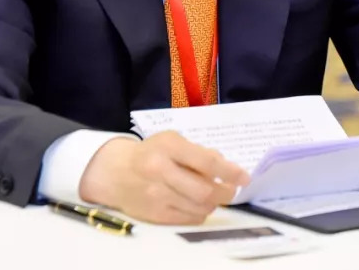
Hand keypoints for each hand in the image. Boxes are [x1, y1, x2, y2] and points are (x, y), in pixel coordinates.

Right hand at [78, 131, 249, 224]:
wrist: (114, 172)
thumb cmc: (150, 153)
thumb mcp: (172, 141)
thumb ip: (198, 152)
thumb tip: (225, 167)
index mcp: (168, 146)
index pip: (207, 161)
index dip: (230, 171)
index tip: (244, 177)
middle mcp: (161, 170)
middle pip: (206, 190)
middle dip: (226, 193)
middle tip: (231, 190)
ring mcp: (157, 194)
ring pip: (200, 207)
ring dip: (214, 203)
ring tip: (214, 196)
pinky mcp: (154, 213)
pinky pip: (189, 218)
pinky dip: (200, 212)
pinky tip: (198, 204)